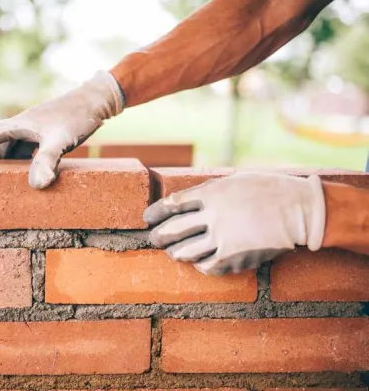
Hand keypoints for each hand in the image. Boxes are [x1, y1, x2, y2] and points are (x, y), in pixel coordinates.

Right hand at [0, 71, 123, 188]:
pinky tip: (30, 174)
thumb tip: (37, 185)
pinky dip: (23, 161)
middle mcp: (23, 125)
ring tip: (2, 182)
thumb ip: (47, 161)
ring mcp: (35, 128)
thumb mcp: (61, 140)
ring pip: (13, 147)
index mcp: (19, 124)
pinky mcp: (47, 132)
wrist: (98, 99)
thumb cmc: (77, 116)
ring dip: (6, 163)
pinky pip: (27, 149)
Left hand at [145, 172, 326, 274]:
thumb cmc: (269, 190)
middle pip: (173, 230)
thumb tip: (187, 200)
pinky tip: (198, 264)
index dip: (155, 212)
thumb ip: (209, 191)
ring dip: (175, 253)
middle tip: (153, 239)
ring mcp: (223, 238)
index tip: (147, 218)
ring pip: (185, 252)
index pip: (172, 204)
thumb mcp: (235, 180)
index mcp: (211, 193)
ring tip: (173, 253)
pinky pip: (207, 266)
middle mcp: (213, 216)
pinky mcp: (234, 257)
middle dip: (158, 236)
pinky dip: (199, 265)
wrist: (300, 210)